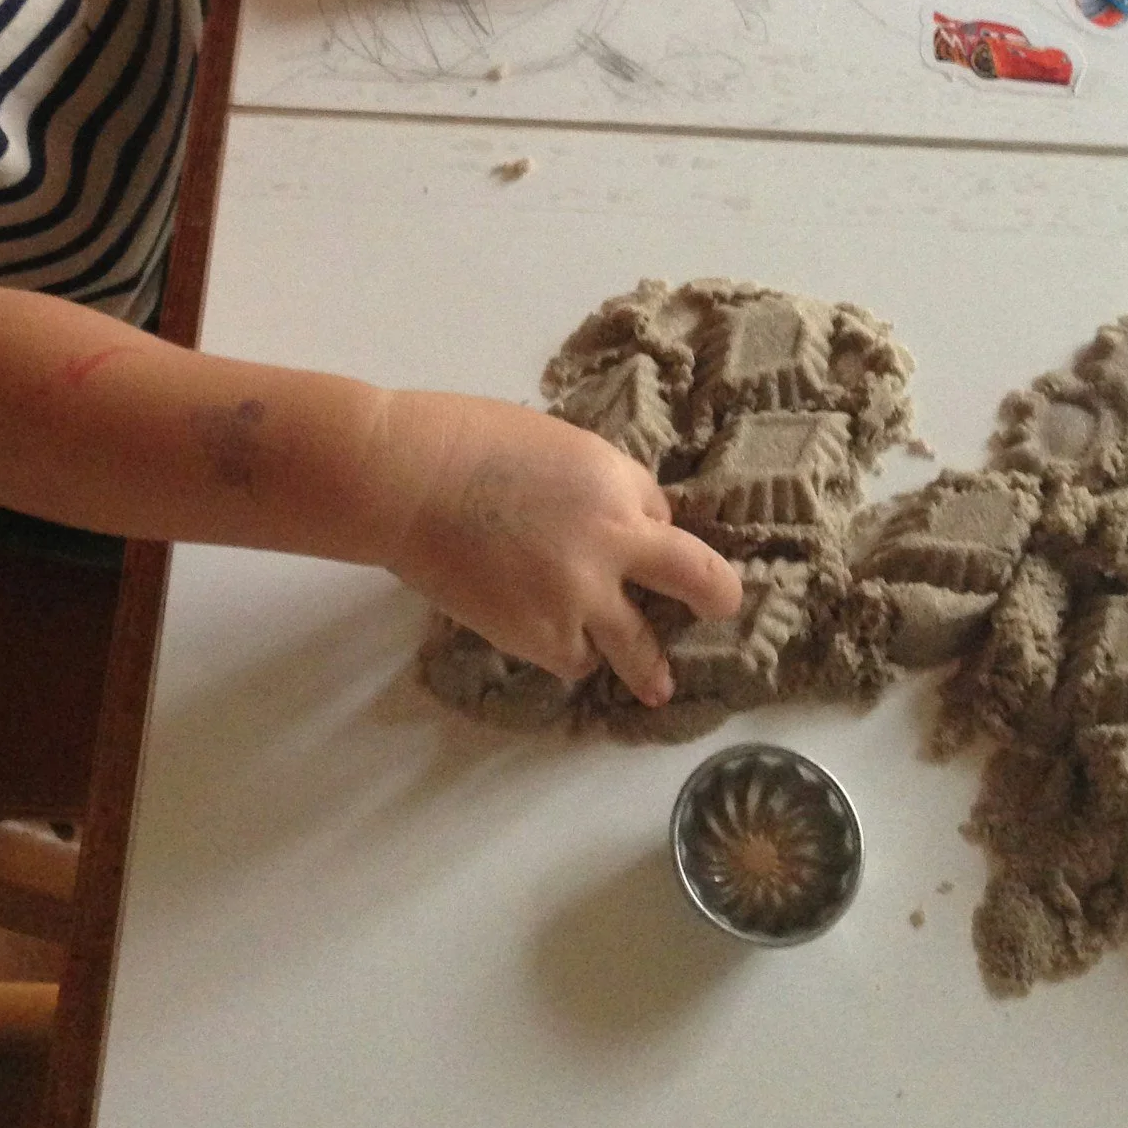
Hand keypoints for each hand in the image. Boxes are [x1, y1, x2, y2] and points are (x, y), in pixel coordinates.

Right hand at [375, 390, 744, 707]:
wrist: (405, 481)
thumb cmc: (463, 439)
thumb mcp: (554, 443)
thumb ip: (592, 485)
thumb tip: (606, 521)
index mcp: (617, 481)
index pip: (659, 512)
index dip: (645, 525)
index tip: (632, 534)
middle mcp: (616, 542)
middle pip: (699, 579)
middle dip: (716, 596)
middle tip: (722, 607)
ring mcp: (583, 596)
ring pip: (640, 648)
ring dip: (648, 667)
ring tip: (658, 687)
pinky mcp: (543, 636)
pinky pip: (576, 660)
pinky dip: (571, 654)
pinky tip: (557, 646)